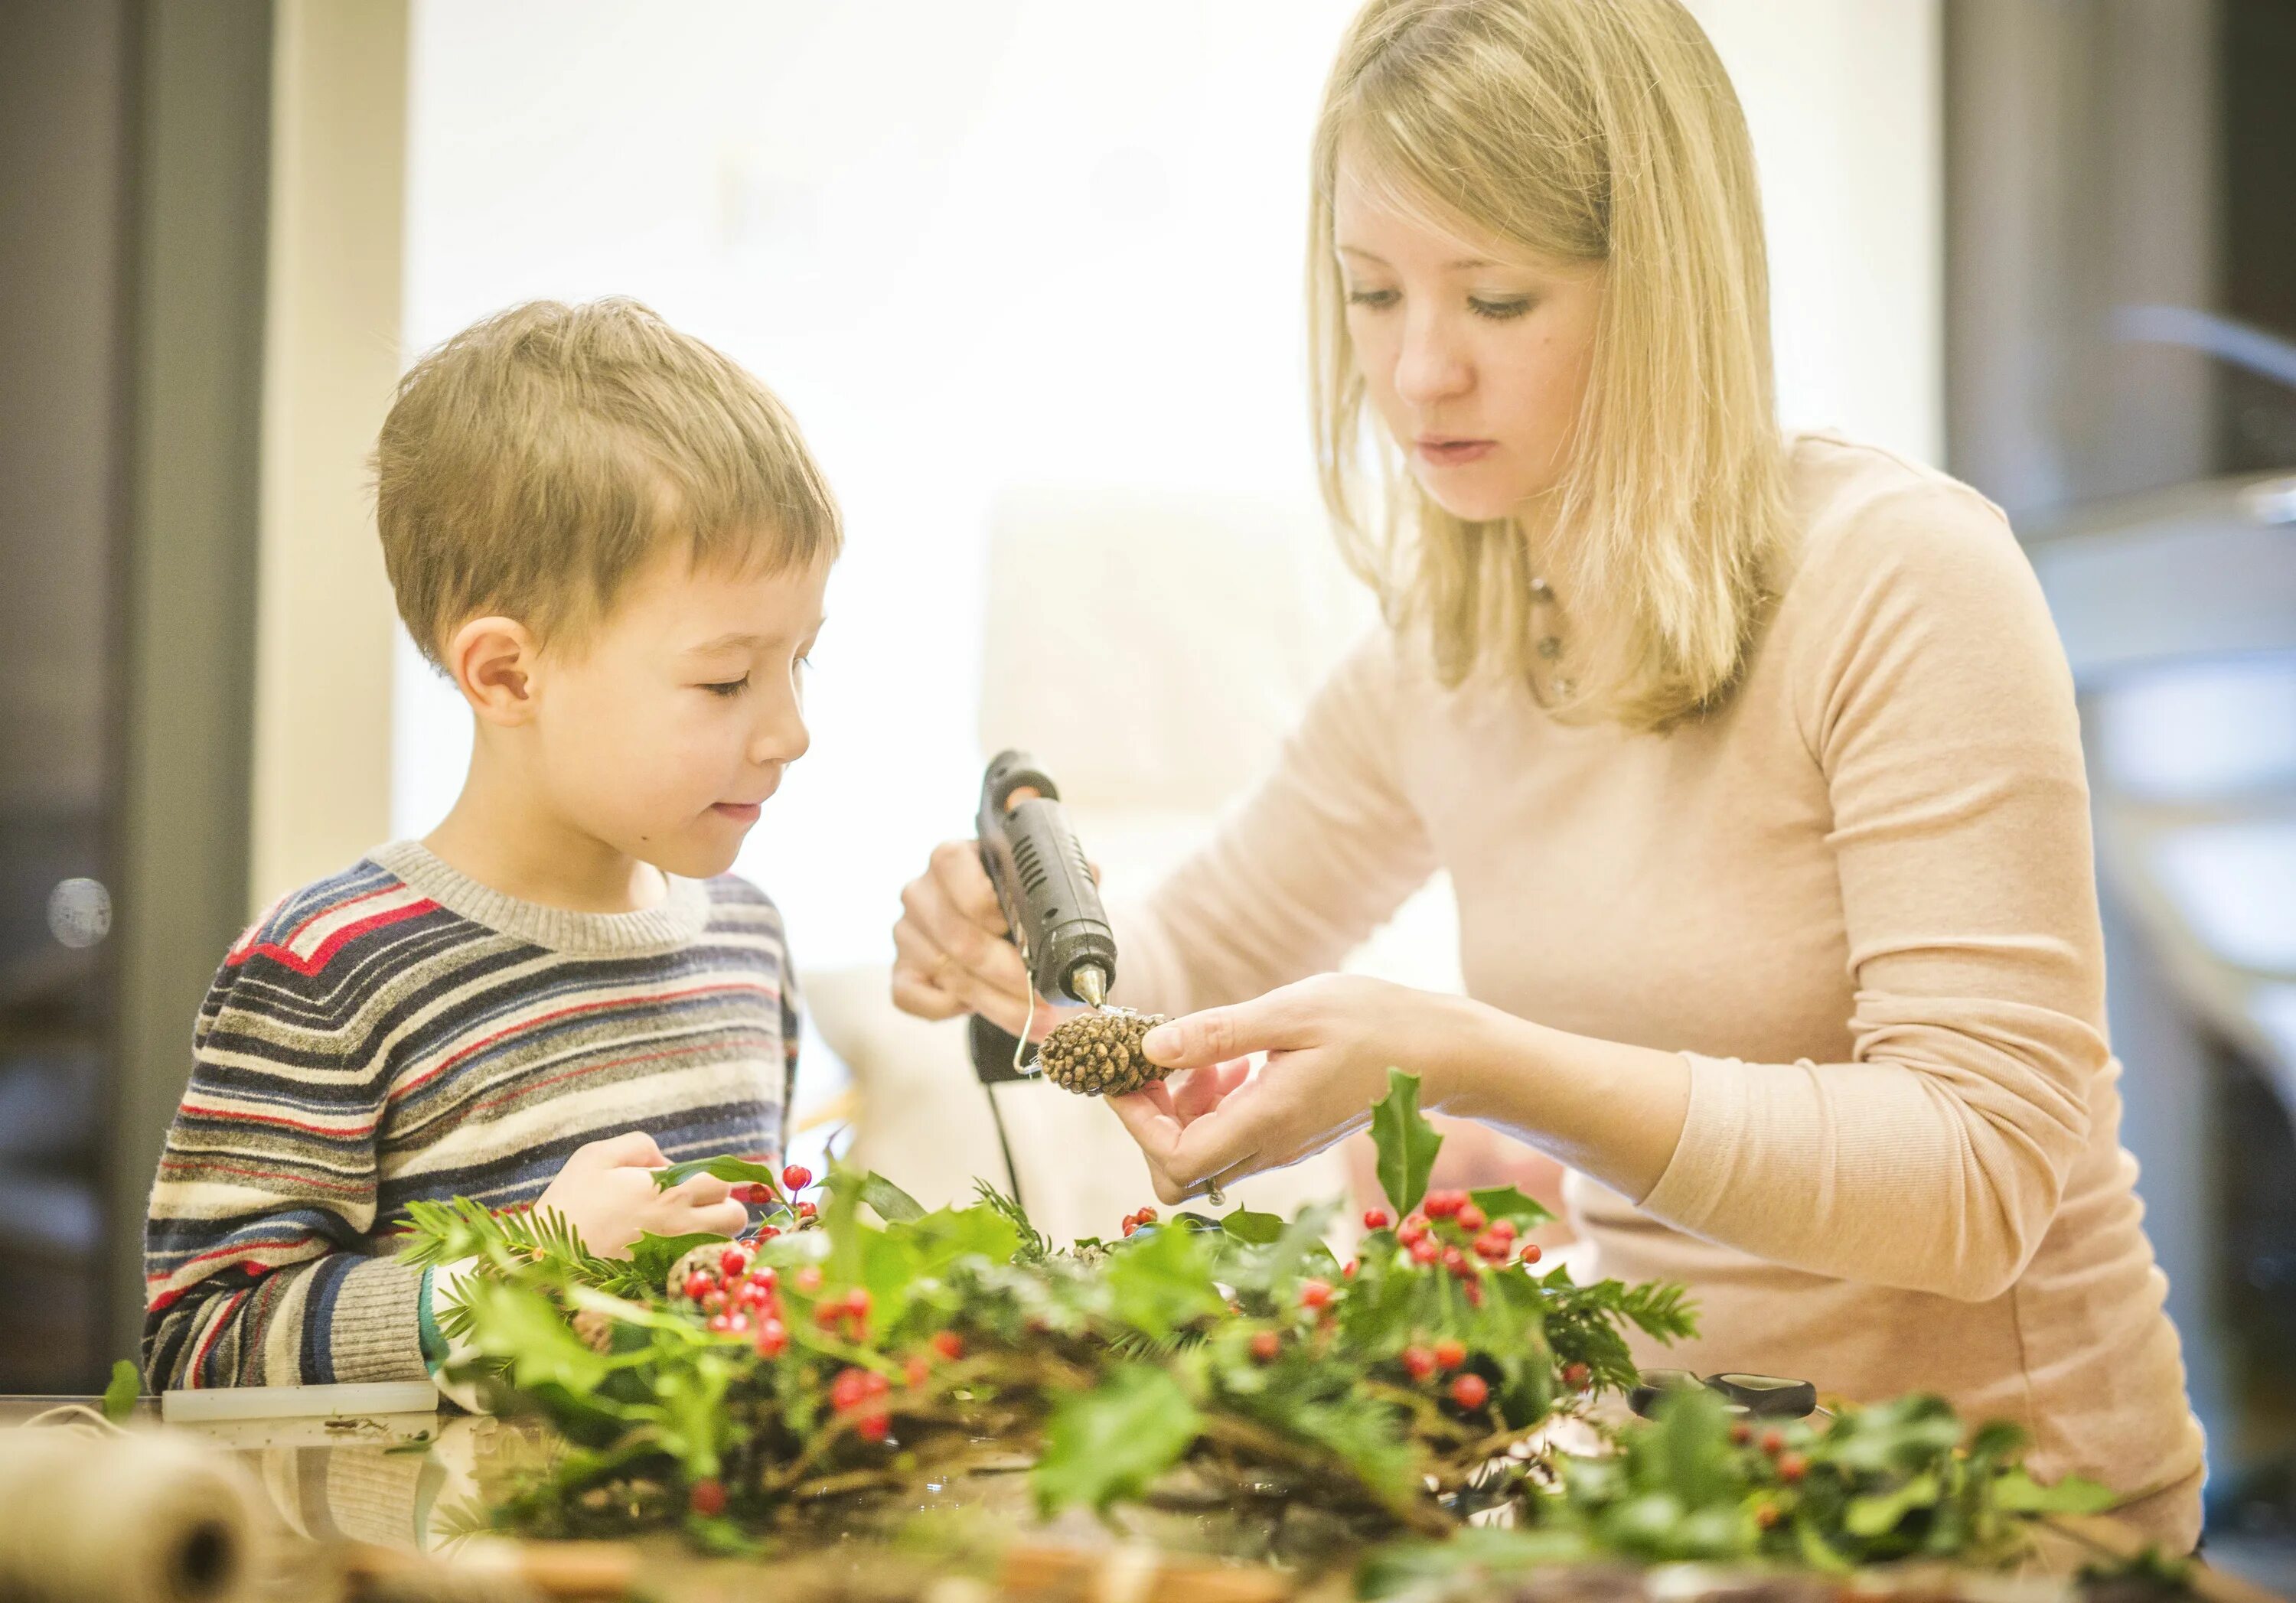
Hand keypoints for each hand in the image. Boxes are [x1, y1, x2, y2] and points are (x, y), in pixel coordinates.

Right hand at [534, 1131, 747, 1257]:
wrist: (543, 1263)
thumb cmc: (567, 1205)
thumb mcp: (595, 1157)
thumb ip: (639, 1146)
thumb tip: (667, 1161)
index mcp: (669, 1190)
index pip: (721, 1181)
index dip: (709, 1180)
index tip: (689, 1185)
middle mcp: (682, 1225)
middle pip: (736, 1216)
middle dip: (722, 1210)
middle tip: (695, 1211)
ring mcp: (677, 1260)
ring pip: (725, 1247)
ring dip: (715, 1238)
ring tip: (685, 1236)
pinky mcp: (667, 1286)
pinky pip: (703, 1274)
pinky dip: (699, 1266)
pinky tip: (673, 1261)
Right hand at [890, 839, 1065, 1038]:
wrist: (1007, 941)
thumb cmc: (1025, 909)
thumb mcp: (1046, 887)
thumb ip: (1066, 879)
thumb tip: (1091, 875)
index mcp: (952, 858)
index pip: (953, 867)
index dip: (989, 905)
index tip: (1026, 934)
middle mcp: (921, 891)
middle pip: (958, 937)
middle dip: (1010, 975)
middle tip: (1047, 999)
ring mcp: (906, 933)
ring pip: (946, 973)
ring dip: (997, 1003)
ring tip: (1040, 1021)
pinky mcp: (901, 972)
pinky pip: (912, 997)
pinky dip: (950, 1008)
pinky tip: (979, 1008)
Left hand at [1105, 974, 1485, 1205]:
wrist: (1441, 1051)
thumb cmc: (1376, 1022)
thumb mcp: (1293, 1012)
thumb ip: (1219, 1034)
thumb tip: (1150, 1048)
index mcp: (1268, 1121)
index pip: (1174, 1161)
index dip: (1136, 1123)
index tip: (1127, 1073)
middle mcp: (1271, 1147)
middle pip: (1179, 1174)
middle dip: (1151, 1123)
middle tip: (1157, 1065)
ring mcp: (1281, 1147)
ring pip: (1202, 1159)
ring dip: (1181, 1111)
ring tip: (1202, 1055)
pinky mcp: (1290, 1137)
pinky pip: (1230, 1141)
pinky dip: (1211, 1107)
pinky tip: (1231, 1063)